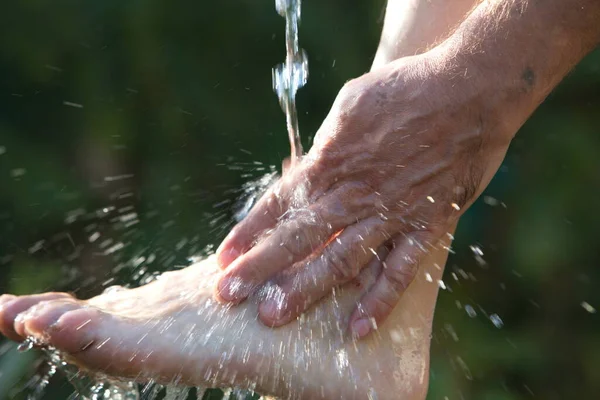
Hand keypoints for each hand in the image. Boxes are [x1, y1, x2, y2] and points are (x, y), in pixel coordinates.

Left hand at [215, 50, 519, 337]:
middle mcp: (353, 193)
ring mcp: (390, 213)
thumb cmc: (405, 89)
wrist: (469, 89)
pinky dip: (380, 300)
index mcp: (331, 161)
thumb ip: (325, 145)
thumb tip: (304, 169)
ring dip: (305, 289)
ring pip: (340, 259)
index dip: (248, 232)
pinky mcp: (426, 225)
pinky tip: (357, 328)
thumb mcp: (350, 104)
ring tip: (274, 316)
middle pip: (298, 237)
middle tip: (228, 296)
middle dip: (260, 268)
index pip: (278, 203)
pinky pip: (401, 269)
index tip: (223, 258)